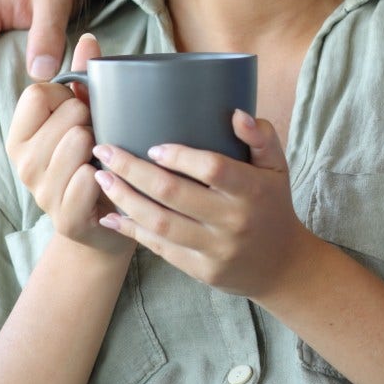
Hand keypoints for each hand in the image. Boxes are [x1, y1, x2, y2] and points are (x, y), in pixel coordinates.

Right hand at [5, 34, 130, 256]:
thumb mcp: (89, 114)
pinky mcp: (64, 219)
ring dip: (102, 147)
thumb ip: (85, 77)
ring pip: (77, 142)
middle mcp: (22, 163)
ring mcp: (41, 194)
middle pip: (66, 114)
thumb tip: (88, 38)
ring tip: (104, 160)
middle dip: (92, 120)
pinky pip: (86, 179)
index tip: (79, 113)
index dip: (67, 96)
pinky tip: (108, 182)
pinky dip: (106, 176)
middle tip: (98, 141)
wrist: (110, 223)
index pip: (37, 92)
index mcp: (21, 135)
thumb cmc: (97, 159)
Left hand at [90, 111, 317, 298]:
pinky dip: (132, 230)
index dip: (181, 157)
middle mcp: (233, 221)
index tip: (153, 146)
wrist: (281, 266)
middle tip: (104, 150)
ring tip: (101, 177)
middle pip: (174, 194)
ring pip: (160, 223)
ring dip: (125, 199)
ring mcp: (216, 249)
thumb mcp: (277, 168)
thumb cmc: (273, 205)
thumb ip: (260, 137)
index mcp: (253, 190)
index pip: (213, 169)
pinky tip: (110, 214)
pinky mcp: (201, 271)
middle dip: (132, 170)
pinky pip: (160, 248)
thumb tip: (235, 113)